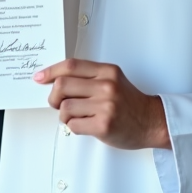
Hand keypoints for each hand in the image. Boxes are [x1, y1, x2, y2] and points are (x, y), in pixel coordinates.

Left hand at [34, 59, 170, 150]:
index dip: (51, 71)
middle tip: (58, 103)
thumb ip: (89, 77)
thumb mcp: (113, 80)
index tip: (40, 78)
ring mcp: (105, 105)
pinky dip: (74, 126)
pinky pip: (73, 125)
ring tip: (75, 116)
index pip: (71, 66)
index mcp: (107, 71)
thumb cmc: (129, 102)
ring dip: (64, 115)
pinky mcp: (104, 125)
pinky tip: (85, 124)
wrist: (152, 121)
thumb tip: (56, 80)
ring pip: (65, 107)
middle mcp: (106, 86)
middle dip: (54, 97)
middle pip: (62, 85)